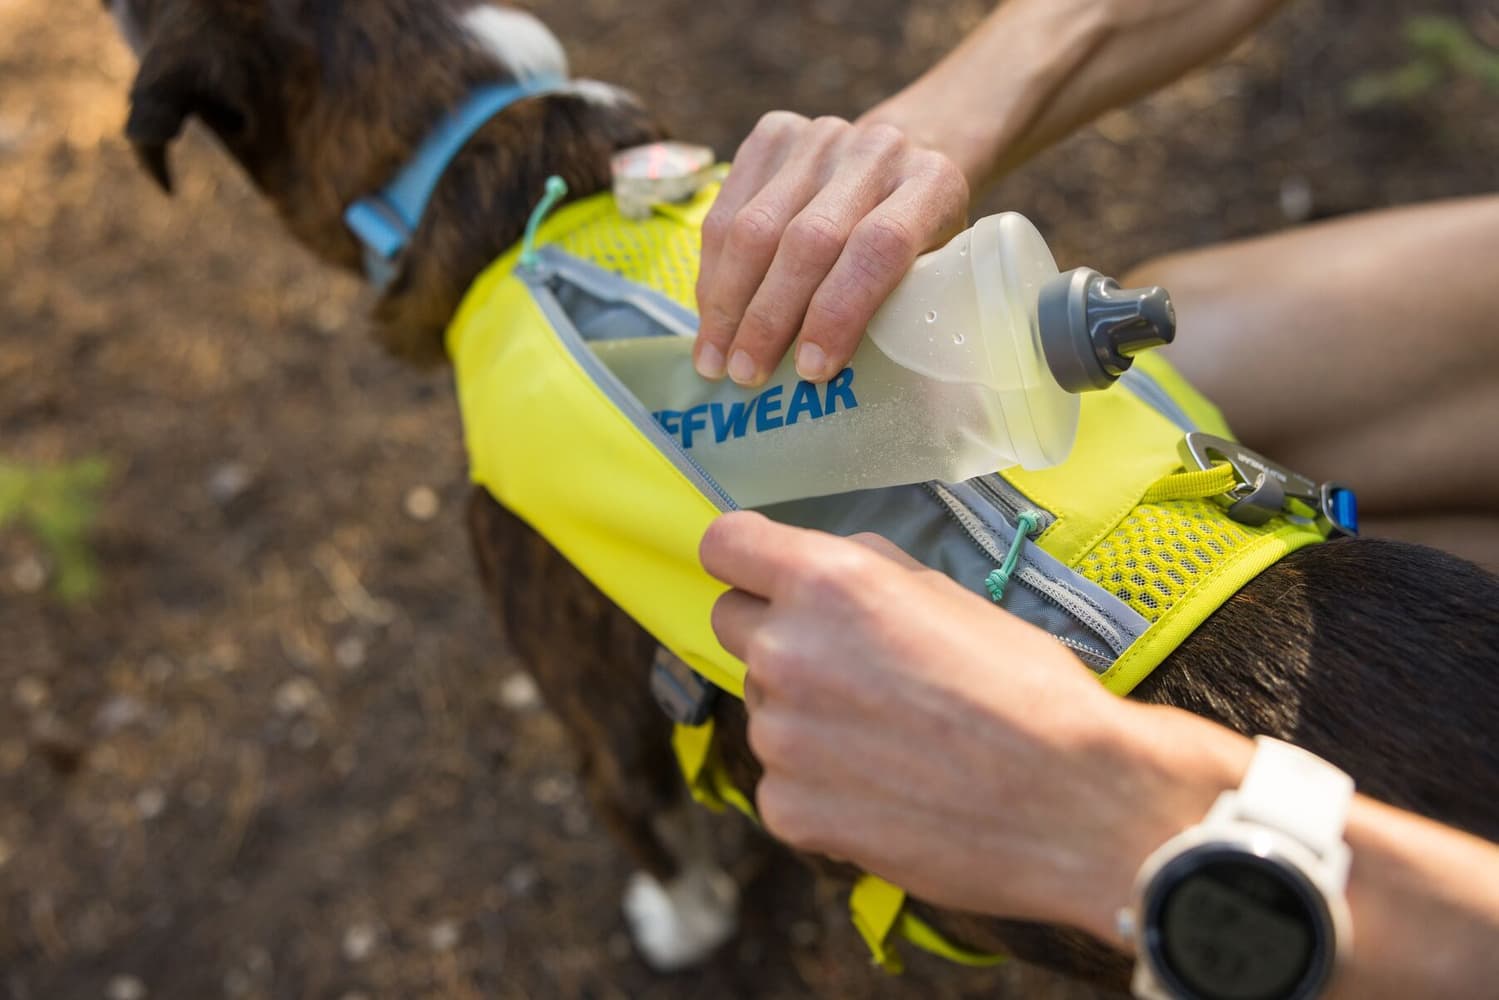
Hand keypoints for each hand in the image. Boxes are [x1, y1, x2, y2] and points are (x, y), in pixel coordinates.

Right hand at [694, 113, 968, 386]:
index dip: (838, 311)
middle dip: (769, 318)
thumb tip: (838, 386)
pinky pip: (726, 208)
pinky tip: (709, 314)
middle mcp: (878, 150)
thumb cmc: (921, 242)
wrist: (904, 160)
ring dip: (727, 302)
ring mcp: (822, 136)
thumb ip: (901, 309)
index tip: (810, 370)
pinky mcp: (774, 133)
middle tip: (745, 375)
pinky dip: (712, 271)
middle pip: (808, 238)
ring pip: (755, 225)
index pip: (878, 246)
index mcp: (933, 185)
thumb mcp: (935, 272)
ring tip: (715, 357)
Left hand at [700, 511, 1247, 940]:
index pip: (724, 545)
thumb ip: (866, 574)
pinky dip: (820, 784)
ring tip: (891, 739)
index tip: (763, 573)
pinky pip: (782, 779)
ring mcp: (778, 735)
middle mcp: (785, 651)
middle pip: (732, 624)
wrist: (1073, 802)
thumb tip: (820, 571)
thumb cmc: (1025, 688)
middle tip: (847, 664)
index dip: (746, 557)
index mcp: (825, 583)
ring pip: (764, 706)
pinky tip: (888, 790)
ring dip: (805, 714)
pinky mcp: (787, 807)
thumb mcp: (949, 594)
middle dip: (777, 634)